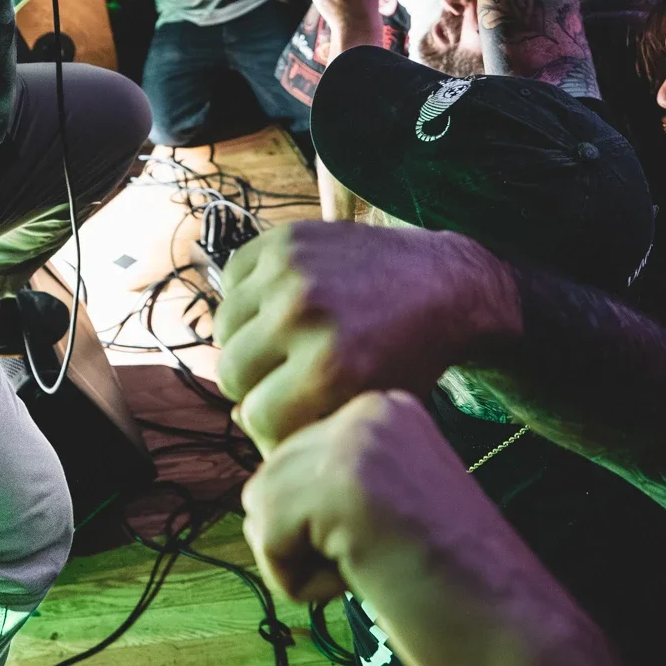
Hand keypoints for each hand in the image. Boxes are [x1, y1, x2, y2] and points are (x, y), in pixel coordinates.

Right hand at [217, 220, 521, 449]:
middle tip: (282, 379)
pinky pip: (231, 281)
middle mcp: (303, 315)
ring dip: (247, 339)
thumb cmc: (405, 357)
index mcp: (330, 368)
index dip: (272, 425)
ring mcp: (290, 270)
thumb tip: (238, 416)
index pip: (255, 416)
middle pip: (230, 373)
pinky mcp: (284, 238)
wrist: (441, 284)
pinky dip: (248, 297)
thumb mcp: (366, 406)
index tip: (292, 417)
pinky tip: (279, 307)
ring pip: (223, 327)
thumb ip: (304, 426)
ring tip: (280, 343)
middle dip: (254, 385)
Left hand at [241, 389, 482, 604]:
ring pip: (260, 507)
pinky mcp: (340, 486)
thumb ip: (328, 476)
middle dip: (309, 539)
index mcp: (386, 406)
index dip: (324, 522)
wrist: (517, 634)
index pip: (289, 458)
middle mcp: (370, 408)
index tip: (393, 536)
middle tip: (386, 556)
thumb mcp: (383, 502)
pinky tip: (371, 576)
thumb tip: (252, 488)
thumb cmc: (446, 583)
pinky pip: (267, 540)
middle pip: (267, 478)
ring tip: (379, 564)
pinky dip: (304, 582)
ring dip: (306, 560)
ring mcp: (356, 442)